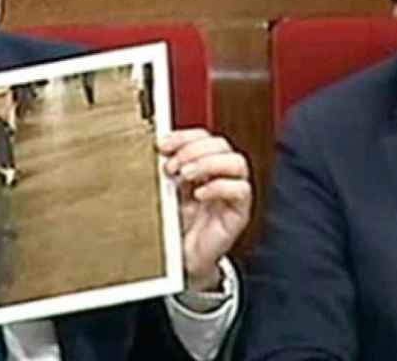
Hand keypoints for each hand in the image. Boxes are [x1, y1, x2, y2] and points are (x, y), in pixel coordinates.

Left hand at [160, 128, 251, 290]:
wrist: (181, 260)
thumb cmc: (175, 226)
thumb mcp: (166, 192)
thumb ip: (165, 172)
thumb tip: (156, 152)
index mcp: (202, 165)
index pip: (202, 137)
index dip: (184, 136)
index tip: (163, 145)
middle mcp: (220, 175)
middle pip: (220, 144)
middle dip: (194, 149)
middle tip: (173, 165)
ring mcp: (231, 192)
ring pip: (236, 162)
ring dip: (208, 164)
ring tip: (186, 176)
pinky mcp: (238, 212)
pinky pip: (240, 190)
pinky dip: (219, 187)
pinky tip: (199, 195)